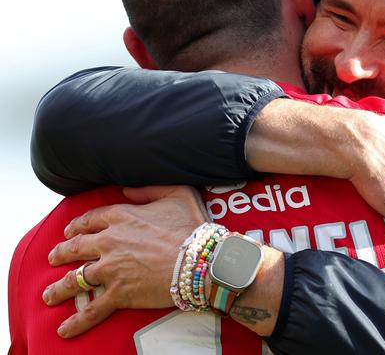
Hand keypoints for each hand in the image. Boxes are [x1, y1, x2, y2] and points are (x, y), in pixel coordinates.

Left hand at [42, 185, 207, 337]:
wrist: (201, 259)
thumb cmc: (193, 226)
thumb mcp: (177, 193)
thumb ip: (150, 189)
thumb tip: (127, 190)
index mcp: (122, 216)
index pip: (91, 220)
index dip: (77, 226)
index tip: (70, 232)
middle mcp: (110, 241)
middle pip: (75, 247)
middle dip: (60, 253)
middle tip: (53, 258)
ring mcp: (111, 268)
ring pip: (75, 278)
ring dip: (59, 288)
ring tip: (49, 295)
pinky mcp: (119, 293)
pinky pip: (92, 310)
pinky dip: (76, 321)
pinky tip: (65, 329)